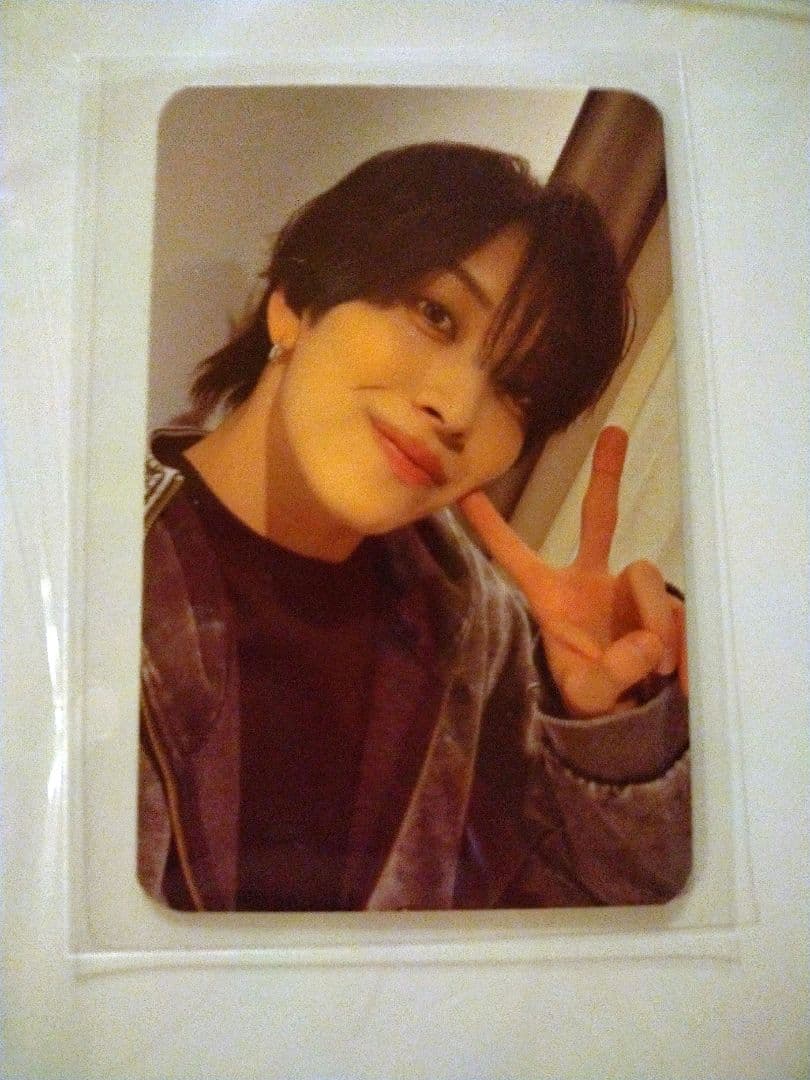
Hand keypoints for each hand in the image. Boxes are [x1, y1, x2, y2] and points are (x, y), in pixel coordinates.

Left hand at [458, 426, 686, 716]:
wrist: (630, 713)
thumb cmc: (592, 698)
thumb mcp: (589, 696)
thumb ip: (611, 674)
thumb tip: (646, 642)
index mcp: (553, 597)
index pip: (516, 556)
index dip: (492, 527)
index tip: (464, 491)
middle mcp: (591, 581)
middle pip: (598, 518)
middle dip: (606, 475)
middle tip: (614, 430)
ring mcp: (628, 588)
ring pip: (646, 575)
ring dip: (655, 619)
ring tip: (656, 668)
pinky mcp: (664, 602)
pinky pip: (678, 608)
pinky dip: (680, 642)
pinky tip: (677, 676)